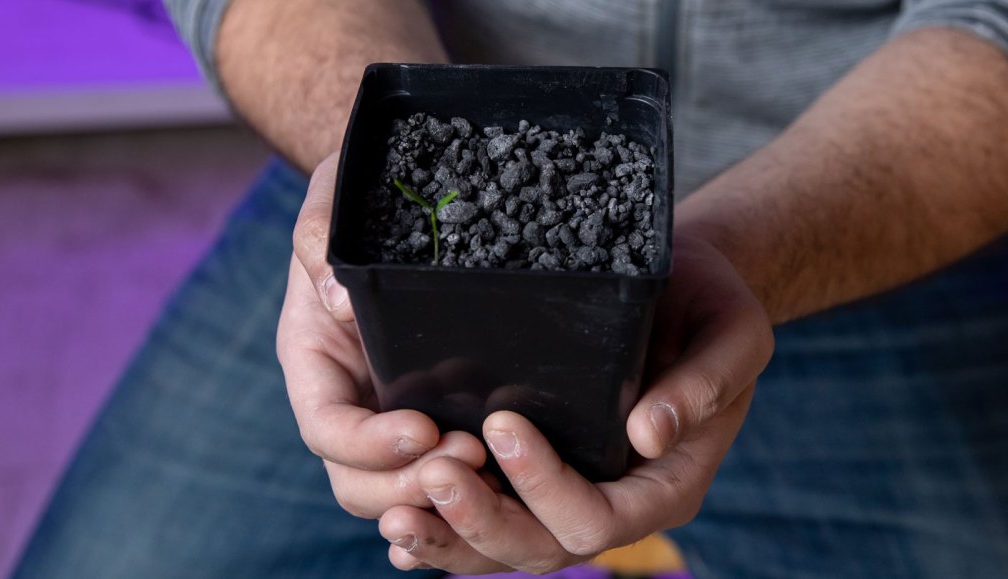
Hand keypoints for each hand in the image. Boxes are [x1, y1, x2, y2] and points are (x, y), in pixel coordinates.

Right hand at [276, 155, 486, 517]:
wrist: (395, 198)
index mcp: (316, 361)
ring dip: (444, 491)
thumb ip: (320, 240)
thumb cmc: (357, 197)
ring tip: (495, 463)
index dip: (366, 445)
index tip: (421, 428)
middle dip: (408, 483)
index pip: (325, 428)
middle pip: (358, 481)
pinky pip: (447, 463)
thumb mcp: (332, 202)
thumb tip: (338, 297)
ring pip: (402, 486)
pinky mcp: (438, 409)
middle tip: (471, 457)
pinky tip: (514, 464)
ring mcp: (391, 411)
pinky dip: (475, 478)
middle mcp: (350, 399)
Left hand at [376, 235, 773, 573]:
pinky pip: (491, 514)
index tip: (504, 424)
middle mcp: (615, 501)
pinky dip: (446, 524)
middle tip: (434, 474)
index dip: (550, 486)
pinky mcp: (537, 471)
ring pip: (508, 545)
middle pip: (545, 547)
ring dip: (450, 535)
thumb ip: (703, 385)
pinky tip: (398, 516)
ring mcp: (572, 491)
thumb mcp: (732, 335)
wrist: (684, 291)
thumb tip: (650, 435)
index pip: (602, 518)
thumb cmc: (713, 309)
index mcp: (665, 484)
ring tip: (395, 513)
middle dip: (485, 520)